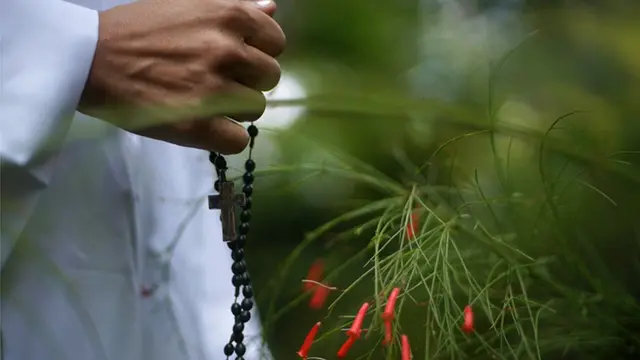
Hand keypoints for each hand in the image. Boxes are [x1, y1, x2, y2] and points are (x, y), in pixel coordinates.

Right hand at [79, 0, 284, 153]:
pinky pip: (238, 140)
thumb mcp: (186, 6)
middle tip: (218, 81)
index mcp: (228, 15)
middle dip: (248, 80)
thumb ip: (233, 9)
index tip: (238, 59)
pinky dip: (225, 137)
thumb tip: (271, 8)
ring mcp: (215, 89)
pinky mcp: (199, 125)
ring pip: (256, 108)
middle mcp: (228, 50)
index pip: (275, 42)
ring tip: (206, 102)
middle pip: (269, 77)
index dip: (259, 52)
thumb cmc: (135, 30)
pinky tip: (206, 127)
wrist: (89, 59)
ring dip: (235, 108)